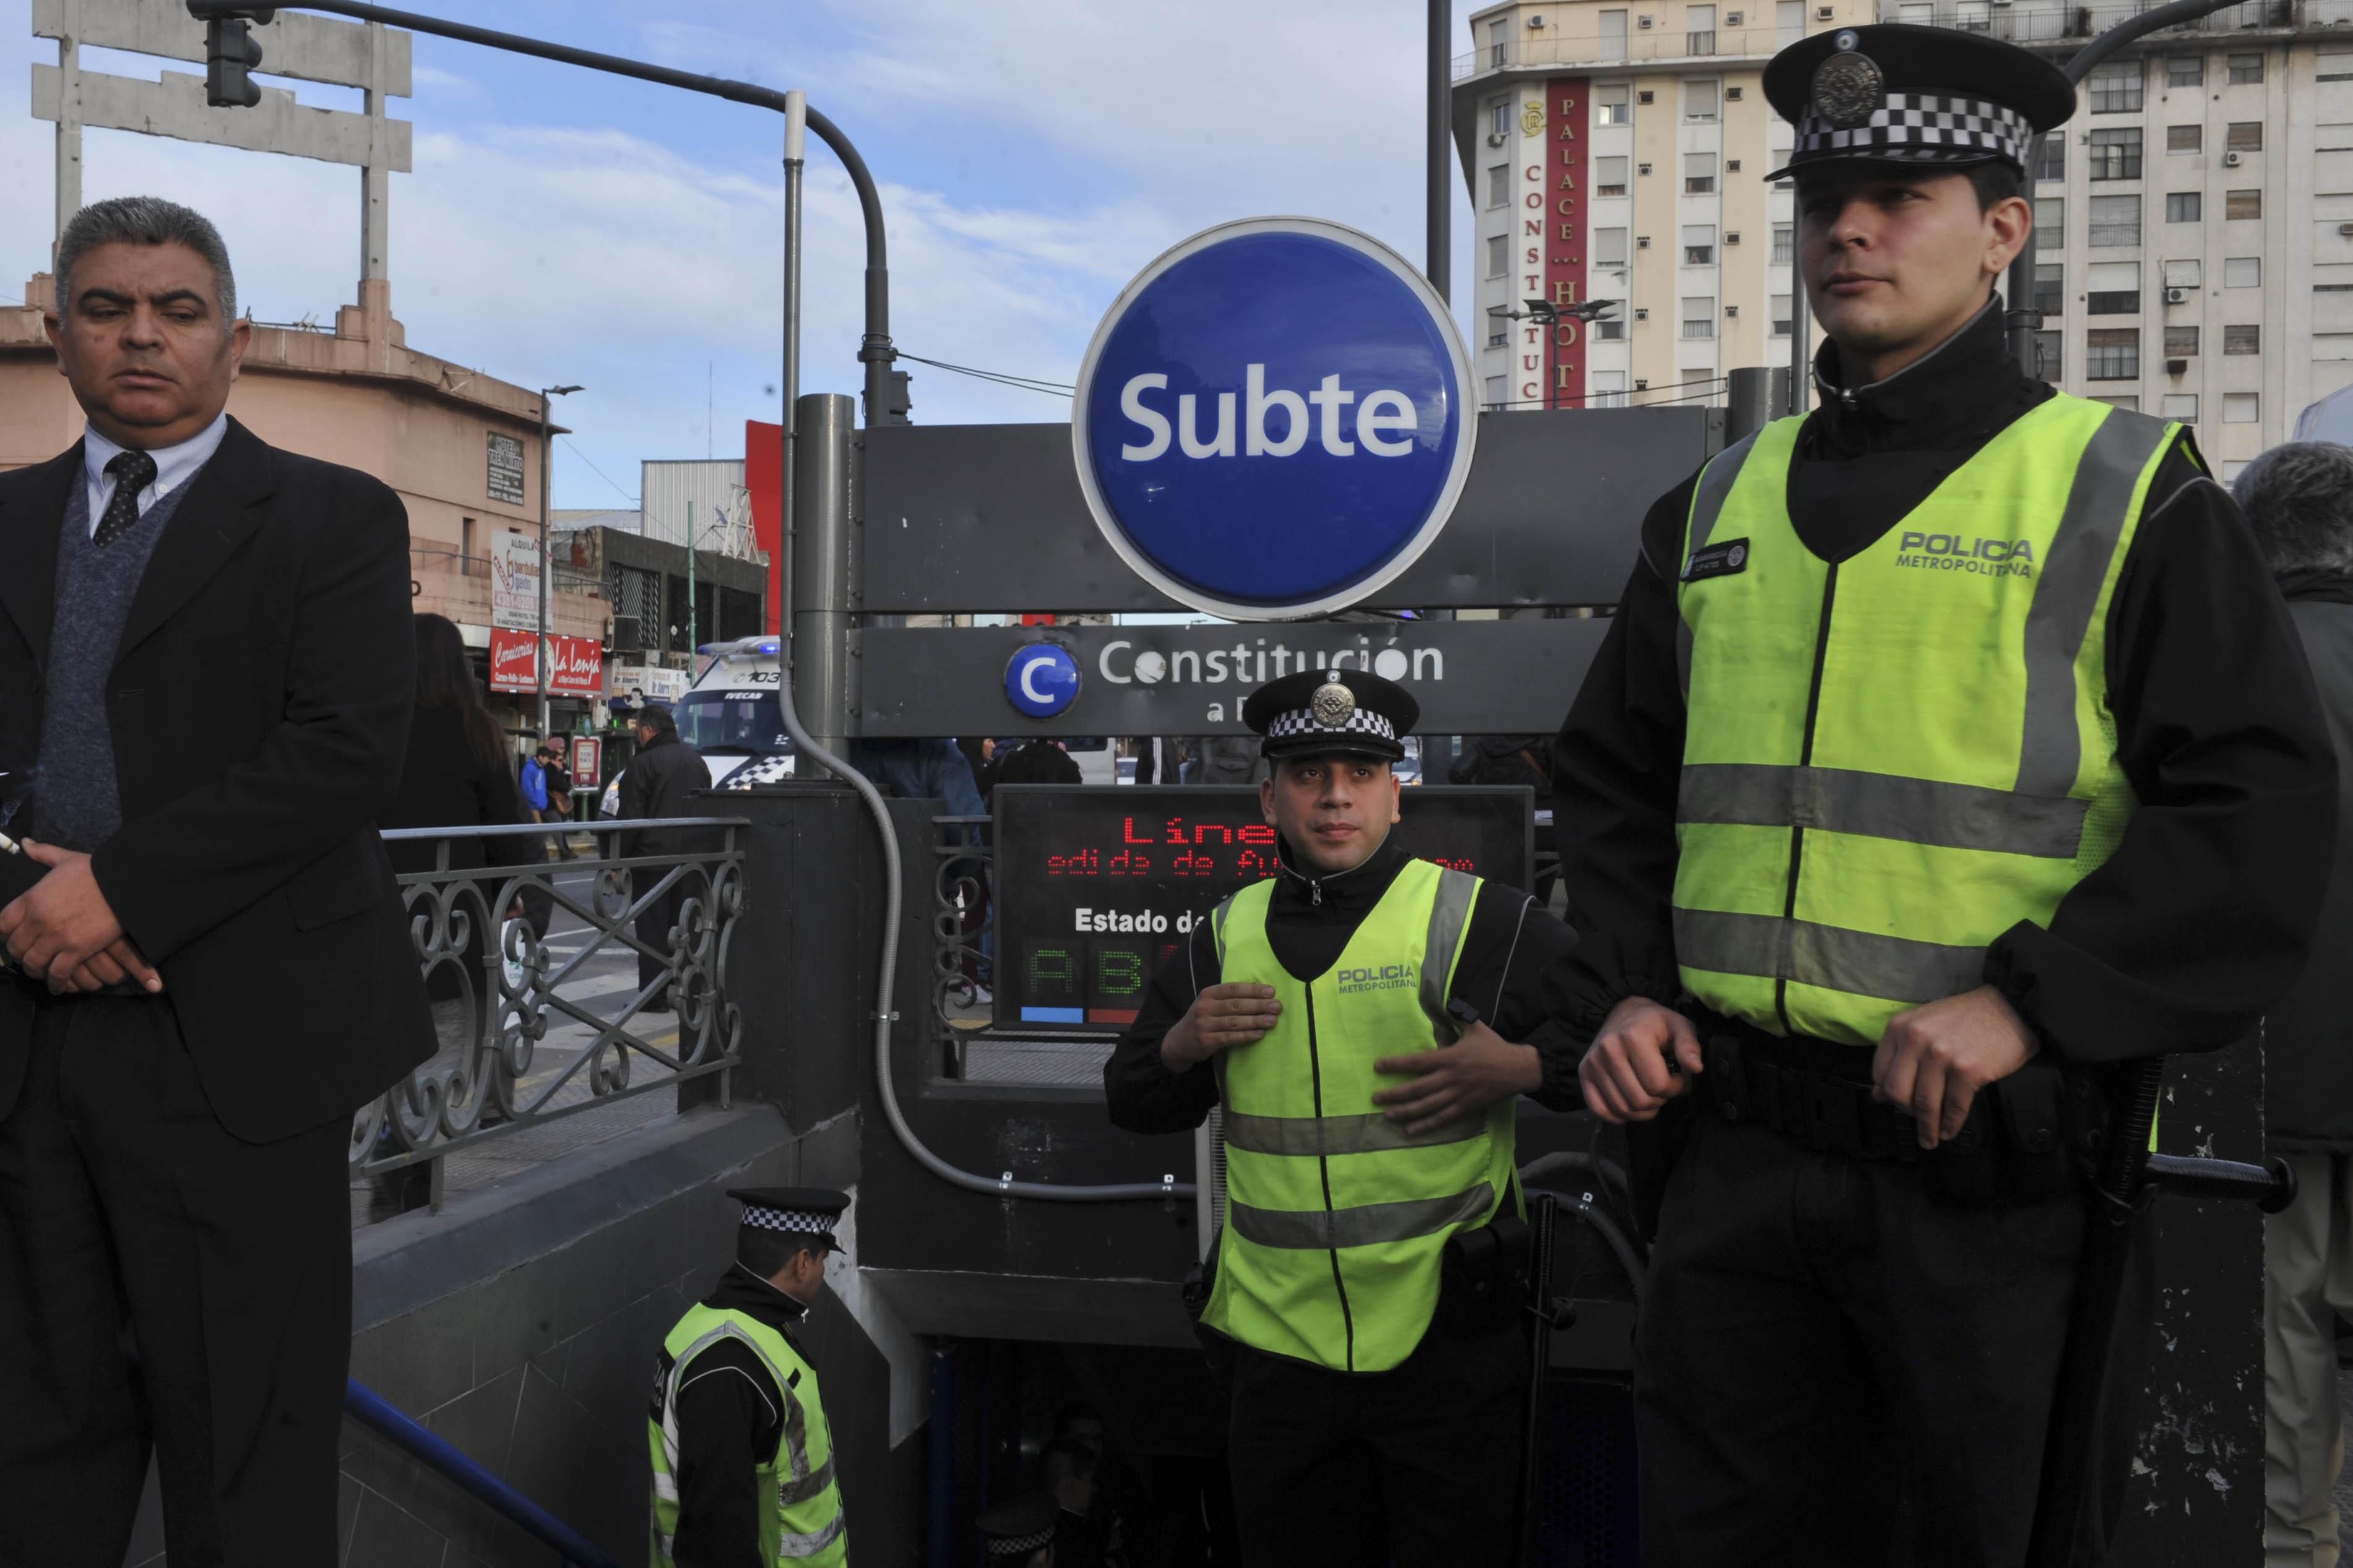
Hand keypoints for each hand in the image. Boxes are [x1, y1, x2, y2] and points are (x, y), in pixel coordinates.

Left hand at [0, 841, 158, 993]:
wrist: (126, 882)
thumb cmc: (97, 870)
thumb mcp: (65, 859)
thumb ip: (41, 853)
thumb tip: (24, 843)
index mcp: (32, 898)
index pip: (2, 925)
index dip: (3, 936)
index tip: (8, 939)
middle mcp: (38, 920)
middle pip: (15, 947)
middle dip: (19, 955)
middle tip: (26, 957)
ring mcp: (57, 937)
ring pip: (33, 963)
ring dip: (35, 970)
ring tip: (40, 972)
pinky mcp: (77, 950)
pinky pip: (58, 973)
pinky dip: (55, 983)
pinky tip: (57, 985)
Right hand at [1161, 983, 1280, 1069]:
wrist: (1178, 1042)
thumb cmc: (1202, 1019)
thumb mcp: (1209, 1003)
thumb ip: (1228, 998)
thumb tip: (1260, 993)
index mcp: (1208, 994)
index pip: (1233, 989)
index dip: (1253, 989)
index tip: (1271, 991)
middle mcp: (1205, 1007)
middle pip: (1236, 1005)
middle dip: (1259, 1005)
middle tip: (1277, 1006)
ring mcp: (1204, 1024)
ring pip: (1234, 1021)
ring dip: (1256, 1020)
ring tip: (1273, 1020)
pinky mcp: (1206, 1041)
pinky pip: (1230, 1037)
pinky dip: (1246, 1036)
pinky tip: (1260, 1034)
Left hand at [1372, 1020, 1542, 1134]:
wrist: (1517, 1069)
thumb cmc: (1495, 1047)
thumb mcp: (1475, 1027)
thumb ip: (1458, 1017)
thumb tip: (1445, 1003)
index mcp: (1449, 1058)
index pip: (1417, 1062)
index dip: (1396, 1064)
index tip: (1378, 1066)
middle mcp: (1450, 1078)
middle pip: (1417, 1088)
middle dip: (1394, 1094)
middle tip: (1376, 1098)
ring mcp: (1457, 1095)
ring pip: (1426, 1106)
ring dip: (1406, 1112)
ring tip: (1388, 1115)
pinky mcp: (1465, 1108)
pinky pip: (1442, 1118)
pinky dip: (1426, 1125)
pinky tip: (1411, 1130)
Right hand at [1577, 995, 1702, 1122]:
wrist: (1623, 1013)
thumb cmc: (1655, 1023)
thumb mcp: (1679, 1026)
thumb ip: (1689, 1046)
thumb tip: (1695, 1068)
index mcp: (1632, 1036)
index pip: (1657, 1085)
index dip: (1674, 1087)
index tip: (1675, 1077)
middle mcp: (1608, 1050)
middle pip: (1640, 1101)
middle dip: (1659, 1100)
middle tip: (1662, 1087)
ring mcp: (1593, 1063)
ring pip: (1622, 1109)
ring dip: (1642, 1110)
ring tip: (1648, 1094)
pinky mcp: (1584, 1073)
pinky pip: (1600, 1110)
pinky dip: (1617, 1115)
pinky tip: (1629, 1104)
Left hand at [1871, 985, 2036, 1149]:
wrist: (2010, 1009)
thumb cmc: (1967, 1017)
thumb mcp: (1924, 1024)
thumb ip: (1899, 1053)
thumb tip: (1879, 1092)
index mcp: (1901, 1027)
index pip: (1880, 1072)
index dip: (1887, 1095)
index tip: (1894, 1105)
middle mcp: (1917, 1040)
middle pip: (1898, 1092)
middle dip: (1906, 1113)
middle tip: (1915, 1122)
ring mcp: (1942, 1056)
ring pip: (1925, 1104)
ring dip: (1927, 1128)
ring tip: (1930, 1138)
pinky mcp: (1968, 1071)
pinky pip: (1954, 1107)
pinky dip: (1950, 1124)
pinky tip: (1949, 1130)